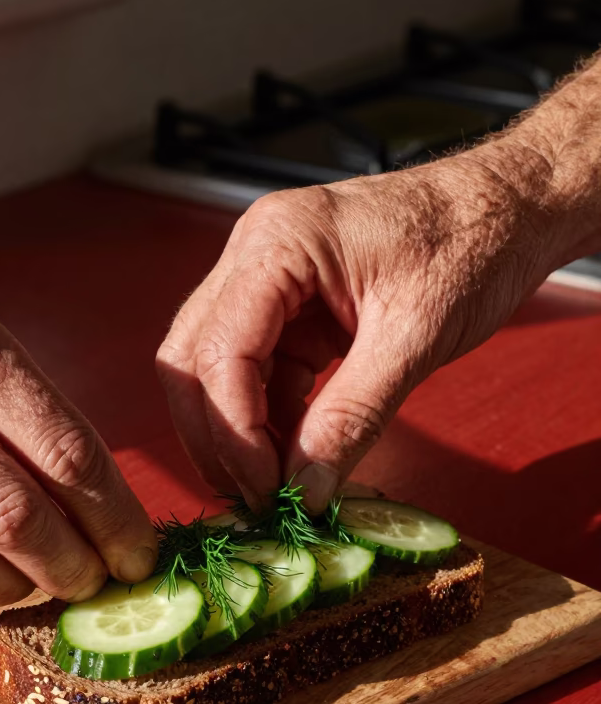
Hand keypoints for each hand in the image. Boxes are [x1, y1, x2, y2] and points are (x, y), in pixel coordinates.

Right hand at [157, 146, 558, 511]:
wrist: (512, 208)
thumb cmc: (475, 241)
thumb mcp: (415, 338)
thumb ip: (352, 417)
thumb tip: (306, 489)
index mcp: (279, 242)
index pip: (219, 351)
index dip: (233, 431)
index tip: (267, 489)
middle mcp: (256, 253)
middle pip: (192, 359)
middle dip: (215, 434)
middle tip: (254, 495)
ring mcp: (268, 279)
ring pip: (215, 369)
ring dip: (238, 431)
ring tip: (277, 483)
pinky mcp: (291, 307)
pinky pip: (258, 371)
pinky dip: (269, 417)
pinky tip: (295, 454)